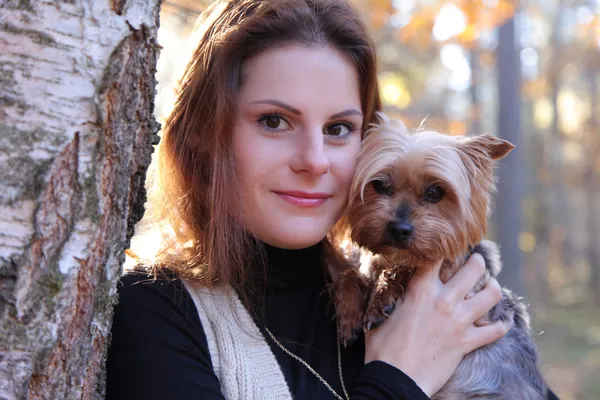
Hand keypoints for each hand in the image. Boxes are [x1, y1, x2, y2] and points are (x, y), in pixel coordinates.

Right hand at [363, 254, 509, 395]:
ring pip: (491, 295)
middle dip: (478, 262)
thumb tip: (385, 281)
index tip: (447, 246)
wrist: (395, 379)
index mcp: (420, 290)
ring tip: (491, 286)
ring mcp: (458, 321)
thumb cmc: (382, 348)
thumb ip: (388, 294)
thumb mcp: (380, 313)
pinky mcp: (466, 342)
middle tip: (477, 261)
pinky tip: (502, 322)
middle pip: (473, 269)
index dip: (444, 249)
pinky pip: (494, 331)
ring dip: (493, 288)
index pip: (437, 258)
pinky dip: (501, 326)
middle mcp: (443, 301)